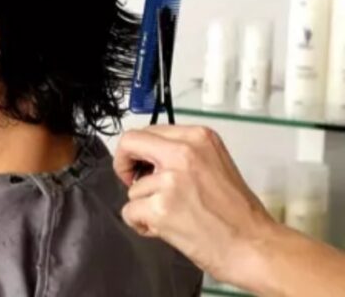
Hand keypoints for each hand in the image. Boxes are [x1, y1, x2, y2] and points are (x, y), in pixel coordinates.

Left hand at [113, 125, 276, 284]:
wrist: (254, 245)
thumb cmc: (237, 213)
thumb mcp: (214, 163)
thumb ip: (182, 154)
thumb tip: (146, 158)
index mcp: (198, 138)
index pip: (147, 131)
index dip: (138, 150)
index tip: (140, 165)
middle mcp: (184, 153)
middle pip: (129, 143)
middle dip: (123, 163)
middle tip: (131, 181)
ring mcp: (171, 180)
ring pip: (132, 188)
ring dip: (144, 205)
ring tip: (172, 216)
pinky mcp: (161, 208)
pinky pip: (129, 212)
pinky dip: (140, 224)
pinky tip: (164, 228)